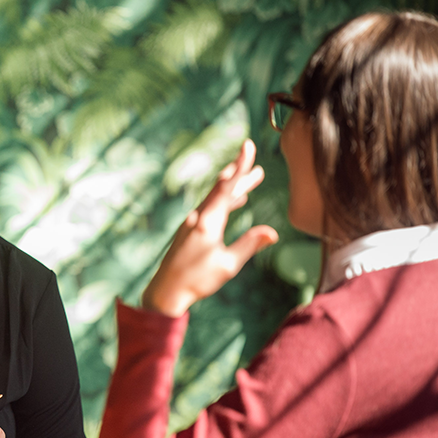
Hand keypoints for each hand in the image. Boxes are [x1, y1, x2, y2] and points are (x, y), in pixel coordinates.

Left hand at [142, 139, 278, 316]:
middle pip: (222, 190)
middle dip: (241, 176)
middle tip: (259, 166)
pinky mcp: (190, 232)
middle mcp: (198, 218)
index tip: (248, 145)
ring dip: (235, 189)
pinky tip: (235, 203)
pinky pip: (211, 210)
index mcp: (207, 222)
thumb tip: (272, 232)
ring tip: (253, 180)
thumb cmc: (196, 280)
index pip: (227, 187)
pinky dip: (225, 203)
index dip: (240, 165)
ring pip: (216, 199)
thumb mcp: (228, 265)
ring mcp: (192, 224)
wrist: (165, 292)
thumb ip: (249, 245)